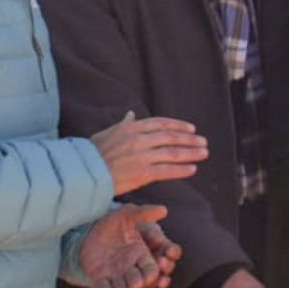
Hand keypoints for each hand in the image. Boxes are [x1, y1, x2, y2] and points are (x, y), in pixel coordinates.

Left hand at [75, 203, 176, 287]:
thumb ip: (143, 213)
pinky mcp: (101, 279)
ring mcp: (117, 275)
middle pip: (143, 281)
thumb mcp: (126, 215)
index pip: (155, 267)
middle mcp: (132, 268)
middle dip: (141, 282)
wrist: (86, 230)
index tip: (160, 263)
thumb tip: (164, 209)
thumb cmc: (111, 224)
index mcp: (142, 256)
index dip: (160, 268)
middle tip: (137, 281)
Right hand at [90, 114, 207, 193]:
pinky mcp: (143, 173)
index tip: (191, 129)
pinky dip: (182, 169)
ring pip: (172, 153)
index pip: (160, 124)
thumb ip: (124, 124)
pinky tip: (193, 169)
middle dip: (189, 140)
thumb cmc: (95, 152)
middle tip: (203, 141)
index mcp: (131, 128)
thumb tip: (131, 114)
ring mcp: (141, 156)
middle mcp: (138, 140)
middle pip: (170, 137)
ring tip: (203, 153)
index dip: (178, 126)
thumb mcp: (109, 132)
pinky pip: (167, 170)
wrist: (85, 171)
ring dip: (191, 153)